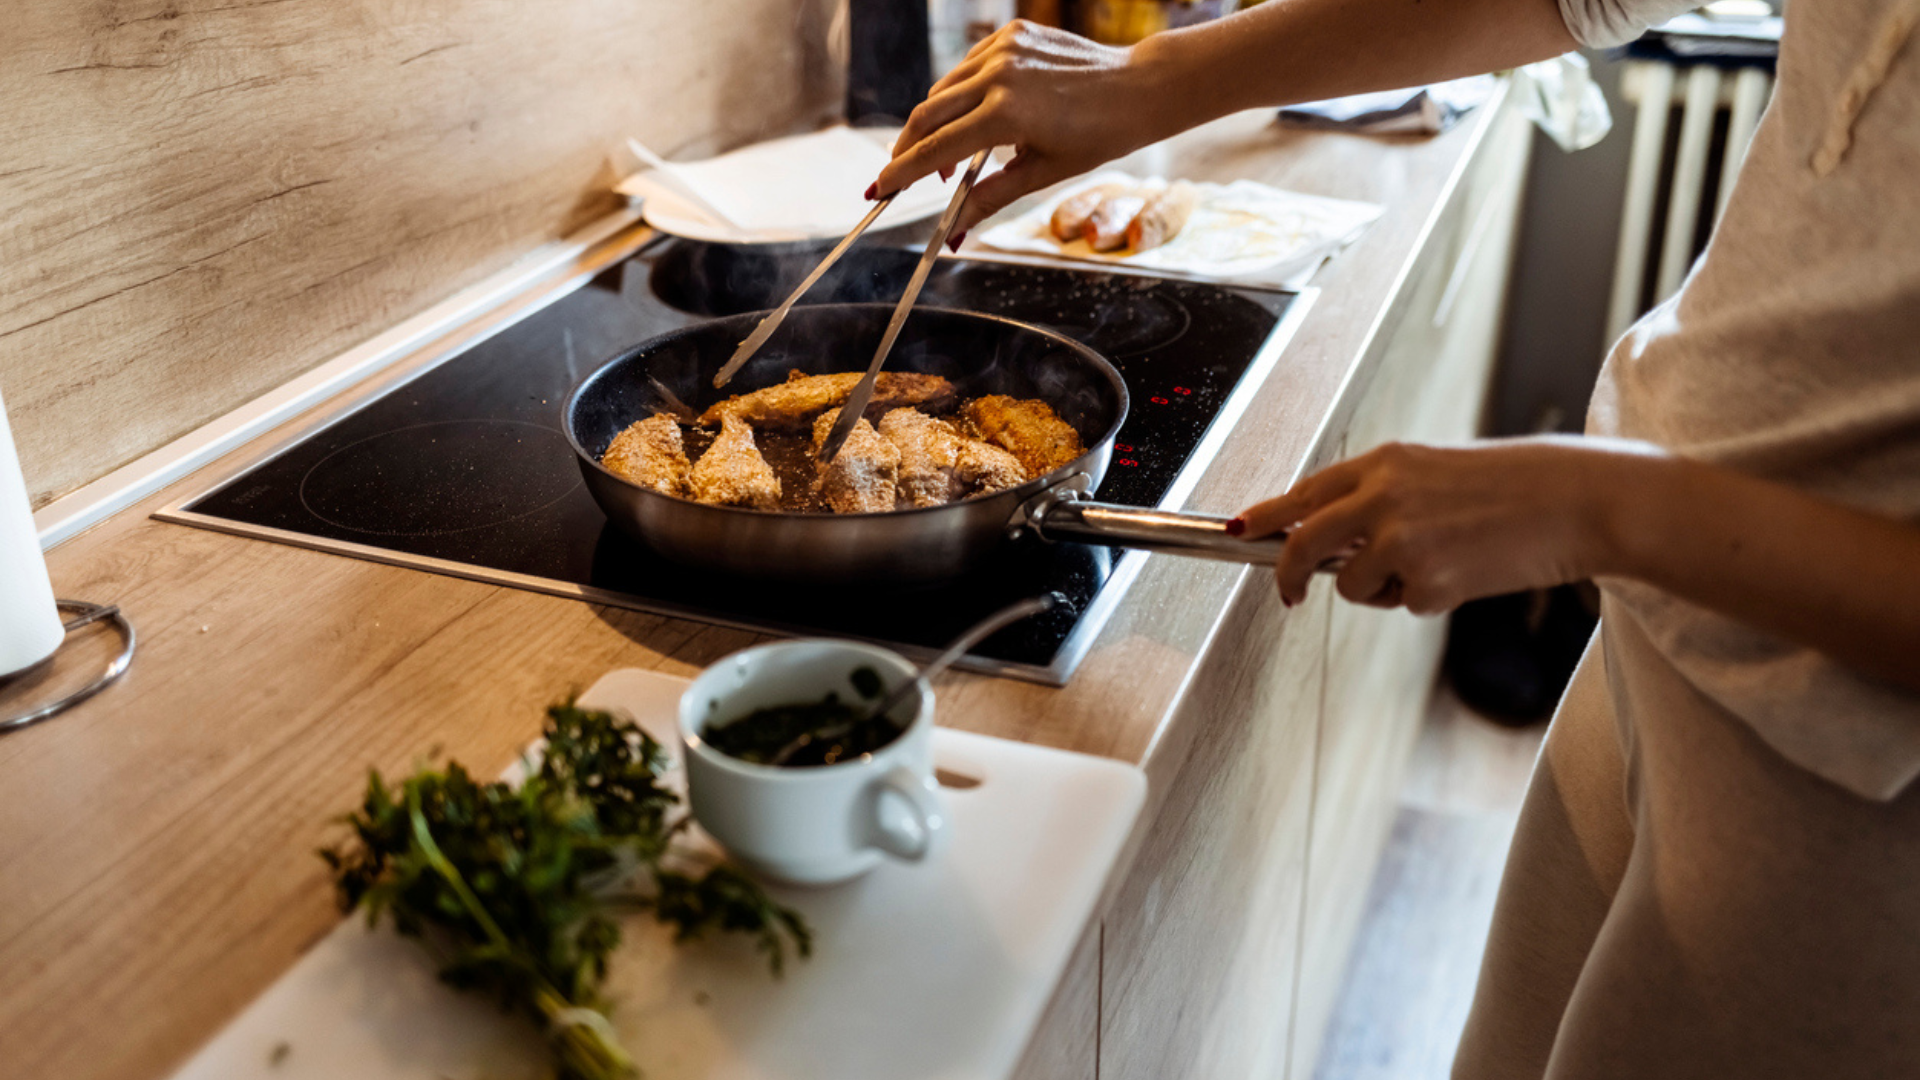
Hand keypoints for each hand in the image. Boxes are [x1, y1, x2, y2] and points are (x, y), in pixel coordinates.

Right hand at [872, 21, 1191, 235]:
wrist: (1138, 89)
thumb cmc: (1098, 136)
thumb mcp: (1040, 173)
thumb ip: (988, 198)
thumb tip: (952, 231)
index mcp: (1005, 115)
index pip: (935, 150)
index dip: (901, 174)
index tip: (879, 191)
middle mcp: (999, 75)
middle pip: (926, 115)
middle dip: (907, 149)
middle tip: (901, 176)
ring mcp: (1004, 49)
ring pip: (944, 89)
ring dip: (936, 123)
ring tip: (953, 157)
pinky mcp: (1012, 33)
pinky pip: (968, 68)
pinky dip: (962, 94)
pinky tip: (978, 116)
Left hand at [1233, 438, 1657, 613]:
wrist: (1580, 501)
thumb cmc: (1517, 487)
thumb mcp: (1436, 473)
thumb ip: (1382, 497)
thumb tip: (1332, 539)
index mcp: (1386, 462)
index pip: (1306, 491)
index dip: (1267, 516)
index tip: (1239, 530)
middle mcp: (1383, 496)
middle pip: (1302, 542)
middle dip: (1286, 572)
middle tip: (1288, 593)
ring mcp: (1402, 540)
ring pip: (1352, 584)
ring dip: (1381, 588)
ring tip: (1439, 563)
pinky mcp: (1428, 580)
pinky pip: (1404, 604)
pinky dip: (1427, 599)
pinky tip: (1467, 572)